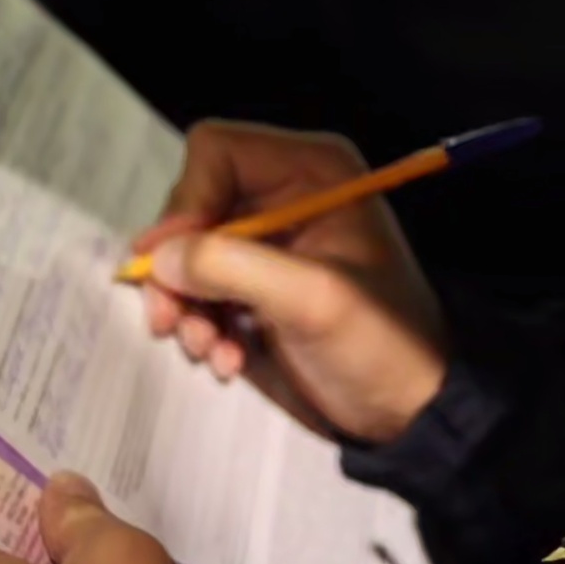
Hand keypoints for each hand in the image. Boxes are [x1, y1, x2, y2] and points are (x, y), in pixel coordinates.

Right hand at [134, 120, 446, 442]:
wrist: (406, 411)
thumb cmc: (381, 346)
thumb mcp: (312, 300)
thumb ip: (232, 267)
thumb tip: (158, 258)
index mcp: (311, 173)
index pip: (216, 152)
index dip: (187, 202)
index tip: (173, 262)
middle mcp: (281, 197)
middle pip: (190, 207)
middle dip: (177, 268)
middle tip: (172, 321)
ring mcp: (264, 245)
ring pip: (184, 254)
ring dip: (184, 306)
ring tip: (208, 349)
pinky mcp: (251, 287)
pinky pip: (196, 291)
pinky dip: (200, 326)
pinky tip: (226, 360)